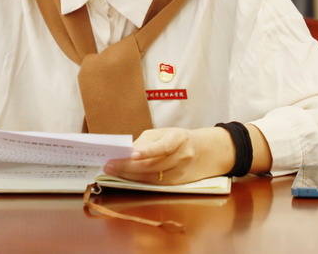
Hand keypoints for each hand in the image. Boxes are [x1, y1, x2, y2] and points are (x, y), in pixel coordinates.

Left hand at [103, 127, 235, 184]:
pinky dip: (139, 181)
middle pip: (153, 165)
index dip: (147, 151)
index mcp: (179, 138)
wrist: (207, 151)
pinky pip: (155, 184)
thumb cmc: (180, 139)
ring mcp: (181, 173)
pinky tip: (126, 178)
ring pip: (152, 177)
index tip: (131, 153)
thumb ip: (147, 142)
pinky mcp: (178, 185)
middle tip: (109, 165)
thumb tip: (126, 152)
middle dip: (128, 166)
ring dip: (130, 176)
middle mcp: (182, 157)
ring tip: (113, 171)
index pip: (162, 146)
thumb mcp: (165, 132)